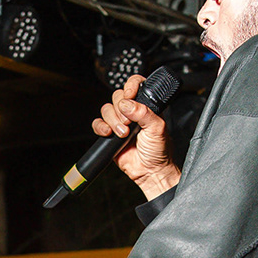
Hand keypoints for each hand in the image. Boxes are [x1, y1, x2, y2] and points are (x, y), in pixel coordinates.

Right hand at [94, 73, 178, 198]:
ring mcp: (120, 122)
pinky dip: (101, 127)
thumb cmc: (159, 151)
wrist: (150, 172)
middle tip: (129, 122)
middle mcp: (132, 112)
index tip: (130, 95)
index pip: (136, 85)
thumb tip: (127, 104)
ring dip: (113, 121)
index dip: (131, 86)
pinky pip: (98, 123)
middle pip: (117, 96)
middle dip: (120, 109)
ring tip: (123, 133)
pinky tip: (109, 134)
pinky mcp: (110, 134)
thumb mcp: (158, 129)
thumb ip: (144, 113)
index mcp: (146, 106)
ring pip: (107, 109)